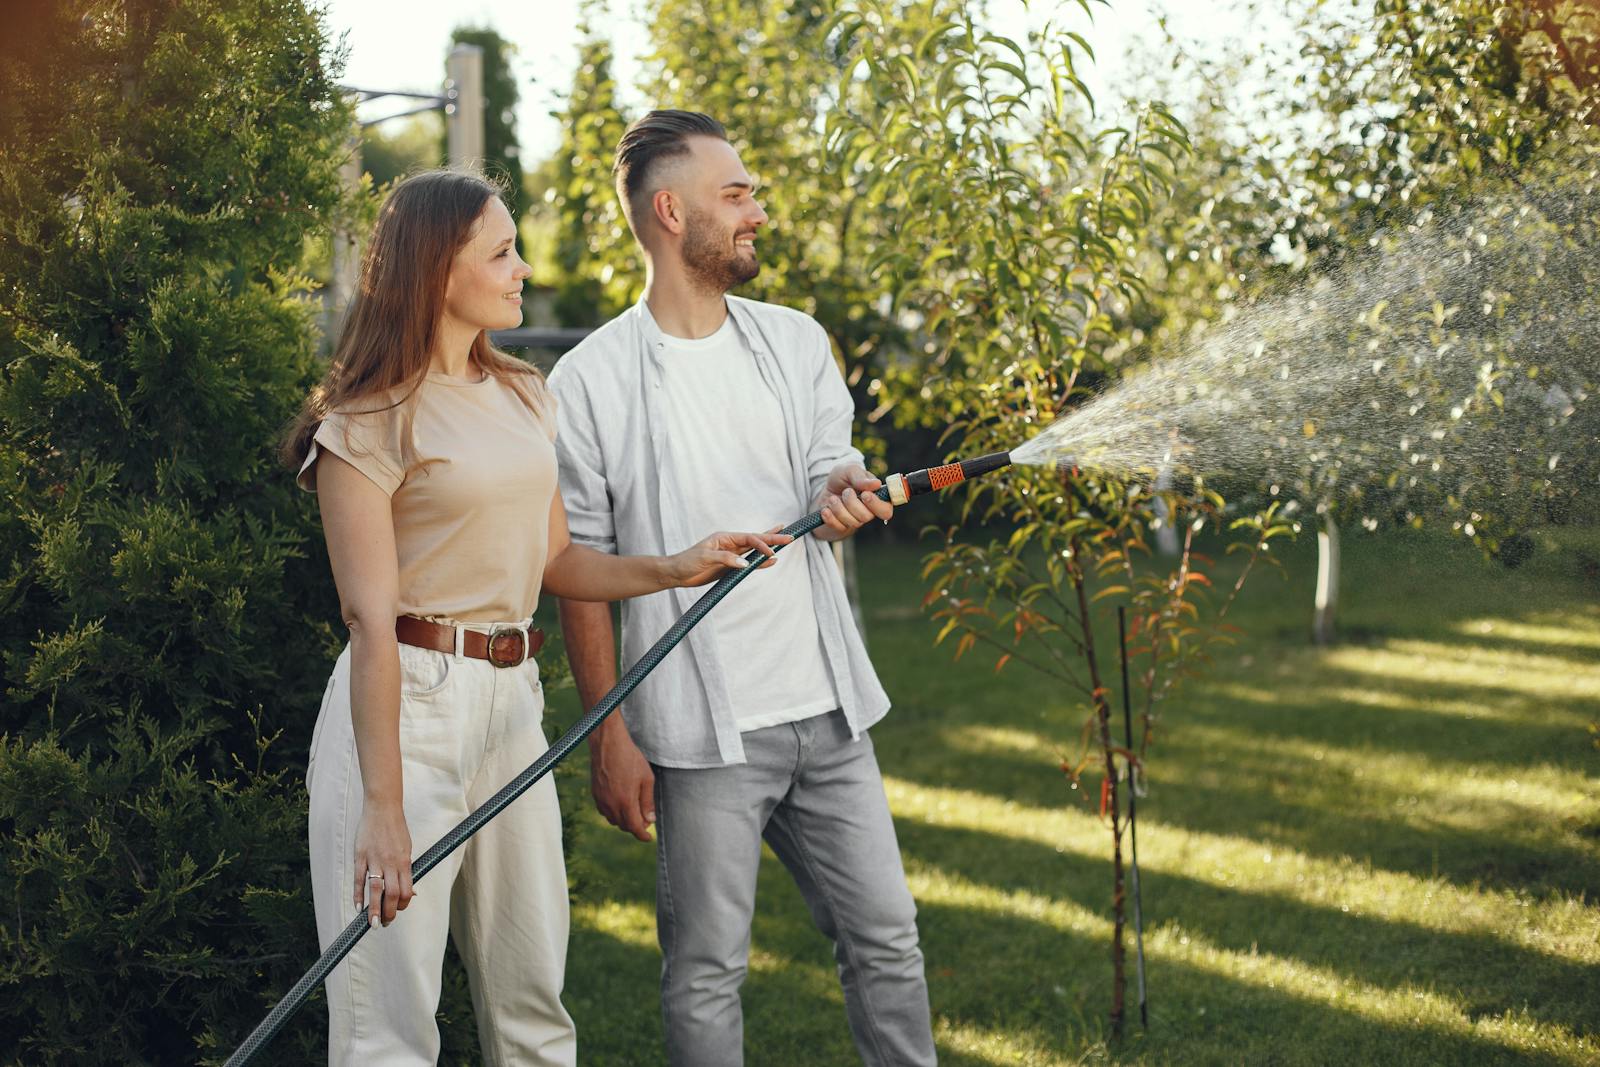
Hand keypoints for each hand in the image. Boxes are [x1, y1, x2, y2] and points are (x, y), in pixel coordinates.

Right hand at [353, 800, 414, 927]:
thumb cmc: (396, 829)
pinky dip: (358, 894)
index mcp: (404, 861)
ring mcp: (374, 859)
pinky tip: (358, 907)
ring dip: (374, 910)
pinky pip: (359, 878)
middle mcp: (391, 862)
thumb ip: (407, 870)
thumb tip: (411, 892)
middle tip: (385, 923)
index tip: (398, 910)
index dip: (402, 904)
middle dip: (389, 913)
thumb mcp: (407, 848)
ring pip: (375, 890)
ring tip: (372, 924)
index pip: (406, 891)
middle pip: (391, 894)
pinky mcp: (360, 855)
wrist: (383, 807)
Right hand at [590, 719, 655, 841]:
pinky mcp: (595, 794)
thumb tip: (650, 820)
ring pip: (613, 820)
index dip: (643, 835)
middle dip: (635, 826)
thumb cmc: (630, 758)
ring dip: (624, 820)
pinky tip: (621, 803)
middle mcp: (611, 804)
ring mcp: (601, 800)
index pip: (635, 827)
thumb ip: (647, 801)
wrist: (608, 744)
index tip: (649, 838)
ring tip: (634, 811)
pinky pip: (605, 811)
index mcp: (626, 802)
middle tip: (645, 820)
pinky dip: (614, 813)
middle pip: (624, 826)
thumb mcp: (646, 779)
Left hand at [665, 527, 791, 586]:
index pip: (748, 538)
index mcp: (724, 537)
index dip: (762, 544)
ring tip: (784, 541)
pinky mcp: (730, 567)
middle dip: (772, 538)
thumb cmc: (687, 562)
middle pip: (755, 540)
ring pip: (754, 550)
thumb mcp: (705, 558)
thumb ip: (726, 559)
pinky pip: (749, 563)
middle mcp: (730, 544)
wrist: (677, 574)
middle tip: (790, 536)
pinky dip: (760, 562)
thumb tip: (745, 563)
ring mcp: (732, 555)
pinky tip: (771, 560)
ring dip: (769, 547)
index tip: (771, 553)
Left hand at [816, 463, 893, 540]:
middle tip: (846, 491)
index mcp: (876, 498)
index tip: (865, 494)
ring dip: (839, 507)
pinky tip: (826, 509)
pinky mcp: (842, 527)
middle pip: (867, 517)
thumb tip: (877, 484)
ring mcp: (855, 520)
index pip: (886, 510)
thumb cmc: (842, 478)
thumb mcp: (849, 471)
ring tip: (832, 498)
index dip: (877, 505)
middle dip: (852, 502)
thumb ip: (861, 477)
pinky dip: (830, 516)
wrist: (824, 488)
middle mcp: (868, 511)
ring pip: (851, 522)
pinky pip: (838, 526)